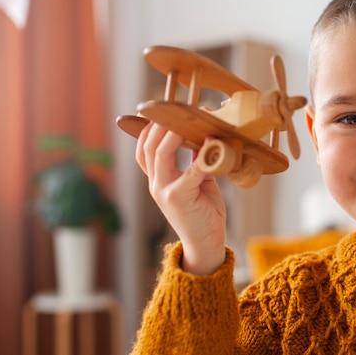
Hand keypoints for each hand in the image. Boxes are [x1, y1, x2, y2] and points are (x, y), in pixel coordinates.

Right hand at [135, 122, 226, 274]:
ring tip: (185, 122)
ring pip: (160, 155)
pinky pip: (190, 172)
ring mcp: (164, 191)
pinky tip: (211, 145)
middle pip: (149, 148)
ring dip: (172, 136)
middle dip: (159, 126)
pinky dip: (201, 157)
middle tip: (175, 111)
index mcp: (157, 179)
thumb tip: (203, 137)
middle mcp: (156, 184)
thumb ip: (196, 161)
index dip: (149, 129)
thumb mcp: (198, 182)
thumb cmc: (203, 212)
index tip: (163, 113)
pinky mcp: (179, 197)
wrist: (206, 243)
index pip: (144, 149)